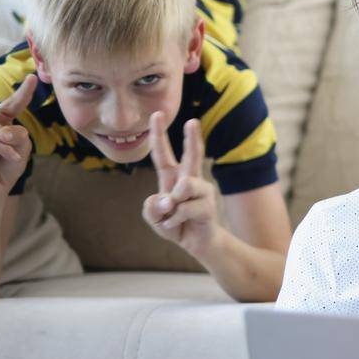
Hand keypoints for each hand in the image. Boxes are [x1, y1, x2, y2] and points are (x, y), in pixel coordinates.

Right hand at [0, 74, 36, 195]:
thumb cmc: (7, 168)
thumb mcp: (21, 150)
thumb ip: (18, 137)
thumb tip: (3, 131)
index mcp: (3, 119)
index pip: (15, 102)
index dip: (24, 91)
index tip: (33, 78)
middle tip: (4, 136)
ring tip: (7, 150)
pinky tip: (9, 156)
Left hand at [142, 112, 218, 255]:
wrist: (197, 244)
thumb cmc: (175, 225)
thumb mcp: (154, 218)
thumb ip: (151, 208)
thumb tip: (168, 199)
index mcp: (173, 178)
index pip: (163, 154)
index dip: (158, 134)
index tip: (156, 114)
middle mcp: (189, 180)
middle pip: (192, 156)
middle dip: (192, 138)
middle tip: (193, 121)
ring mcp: (202, 191)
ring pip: (183, 187)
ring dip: (171, 207)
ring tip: (172, 217)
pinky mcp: (207, 206)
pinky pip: (184, 209)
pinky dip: (174, 221)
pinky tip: (179, 225)